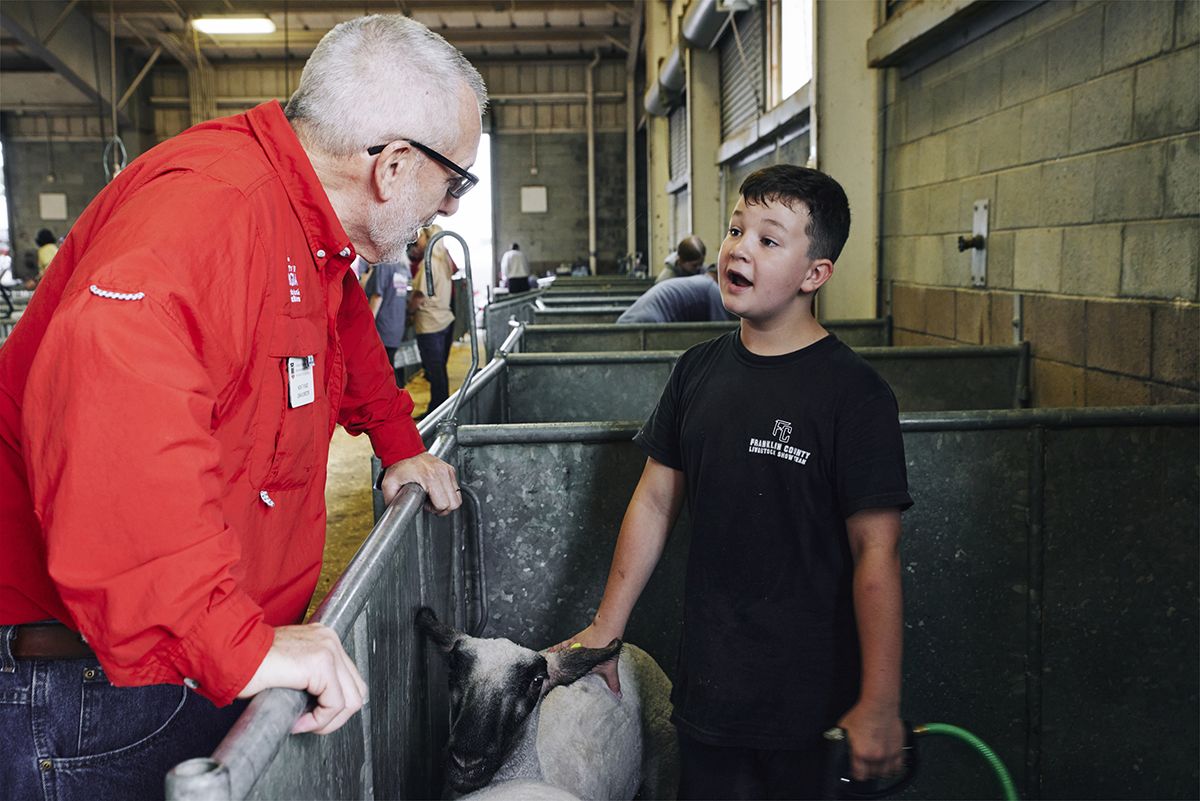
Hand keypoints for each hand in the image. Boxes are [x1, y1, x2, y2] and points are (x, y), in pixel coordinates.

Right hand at [238, 624, 367, 734]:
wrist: (229, 655)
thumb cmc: (248, 664)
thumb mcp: (289, 669)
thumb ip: (310, 679)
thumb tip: (324, 706)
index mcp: (324, 639)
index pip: (349, 680)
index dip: (331, 706)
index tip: (306, 716)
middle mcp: (329, 640)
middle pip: (356, 690)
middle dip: (334, 717)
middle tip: (307, 724)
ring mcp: (328, 649)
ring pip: (351, 700)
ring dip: (327, 721)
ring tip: (302, 724)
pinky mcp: (320, 663)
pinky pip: (334, 704)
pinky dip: (318, 721)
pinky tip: (297, 722)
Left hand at [381, 452, 460, 515]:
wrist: (406, 450)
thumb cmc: (399, 466)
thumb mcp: (389, 484)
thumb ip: (391, 500)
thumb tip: (393, 510)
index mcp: (430, 478)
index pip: (443, 504)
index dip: (434, 509)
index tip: (426, 505)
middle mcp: (442, 473)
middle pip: (454, 503)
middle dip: (443, 508)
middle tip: (431, 504)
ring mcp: (447, 471)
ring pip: (458, 497)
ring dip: (447, 501)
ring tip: (435, 498)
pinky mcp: (450, 469)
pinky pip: (456, 489)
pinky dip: (449, 493)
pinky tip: (437, 491)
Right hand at [547, 623, 621, 694]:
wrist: (606, 629)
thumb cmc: (608, 648)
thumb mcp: (611, 668)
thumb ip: (613, 683)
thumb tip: (619, 696)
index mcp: (582, 667)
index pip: (570, 677)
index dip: (564, 683)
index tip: (555, 689)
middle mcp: (574, 658)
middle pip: (563, 668)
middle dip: (556, 675)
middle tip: (549, 681)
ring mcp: (573, 648)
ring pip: (560, 657)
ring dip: (554, 662)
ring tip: (546, 669)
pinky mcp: (573, 640)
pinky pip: (560, 646)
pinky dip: (554, 649)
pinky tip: (548, 652)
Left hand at [836, 704, 906, 780]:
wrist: (879, 706)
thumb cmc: (862, 714)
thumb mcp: (843, 730)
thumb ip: (842, 743)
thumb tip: (838, 750)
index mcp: (861, 753)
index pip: (859, 775)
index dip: (856, 774)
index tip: (855, 771)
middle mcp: (876, 756)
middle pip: (872, 775)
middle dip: (867, 772)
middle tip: (864, 766)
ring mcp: (889, 754)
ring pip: (885, 774)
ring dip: (880, 771)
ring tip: (875, 765)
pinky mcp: (898, 750)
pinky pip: (898, 767)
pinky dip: (893, 768)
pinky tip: (888, 763)